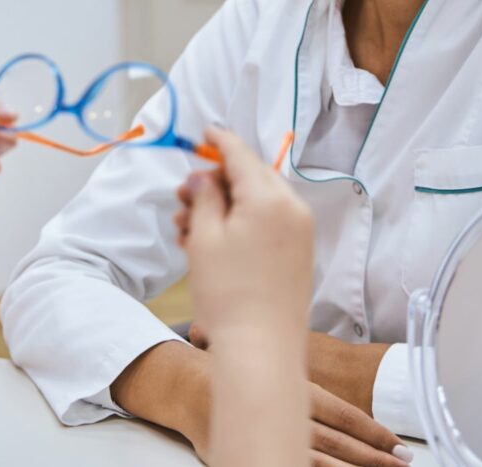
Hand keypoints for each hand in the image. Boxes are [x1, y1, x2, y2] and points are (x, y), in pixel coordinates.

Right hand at [153, 354, 409, 466]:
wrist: (187, 386)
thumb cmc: (233, 371)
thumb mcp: (269, 363)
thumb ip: (297, 375)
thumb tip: (332, 381)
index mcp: (293, 389)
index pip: (341, 413)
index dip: (370, 429)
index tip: (394, 441)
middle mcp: (286, 415)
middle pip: (338, 442)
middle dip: (373, 455)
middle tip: (403, 463)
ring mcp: (272, 440)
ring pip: (322, 461)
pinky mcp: (257, 456)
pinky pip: (293, 465)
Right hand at [174, 128, 410, 465]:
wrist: (261, 349)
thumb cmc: (228, 292)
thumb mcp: (205, 237)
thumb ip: (204, 196)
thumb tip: (204, 176)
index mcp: (270, 197)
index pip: (241, 154)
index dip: (219, 140)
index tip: (204, 132)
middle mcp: (292, 208)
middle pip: (250, 177)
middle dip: (215, 182)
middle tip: (182, 197)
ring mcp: (300, 232)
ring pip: (256, 202)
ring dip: (222, 206)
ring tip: (186, 228)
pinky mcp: (298, 253)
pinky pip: (267, 223)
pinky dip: (240, 224)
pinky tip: (209, 242)